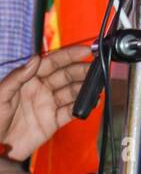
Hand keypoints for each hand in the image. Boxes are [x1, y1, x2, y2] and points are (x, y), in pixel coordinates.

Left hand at [0, 43, 91, 161]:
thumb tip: (36, 59)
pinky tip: (92, 102)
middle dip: (81, 70)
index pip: (53, 62)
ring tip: (98, 84)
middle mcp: (41, 89)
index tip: (85, 51)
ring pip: (71, 92)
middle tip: (96, 68)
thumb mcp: (1, 95)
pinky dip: (82, 107)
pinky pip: (70, 112)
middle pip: (66, 75)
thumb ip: (18, 77)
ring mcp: (48, 105)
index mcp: (29, 79)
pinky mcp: (52, 122)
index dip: (69, 55)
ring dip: (85, 87)